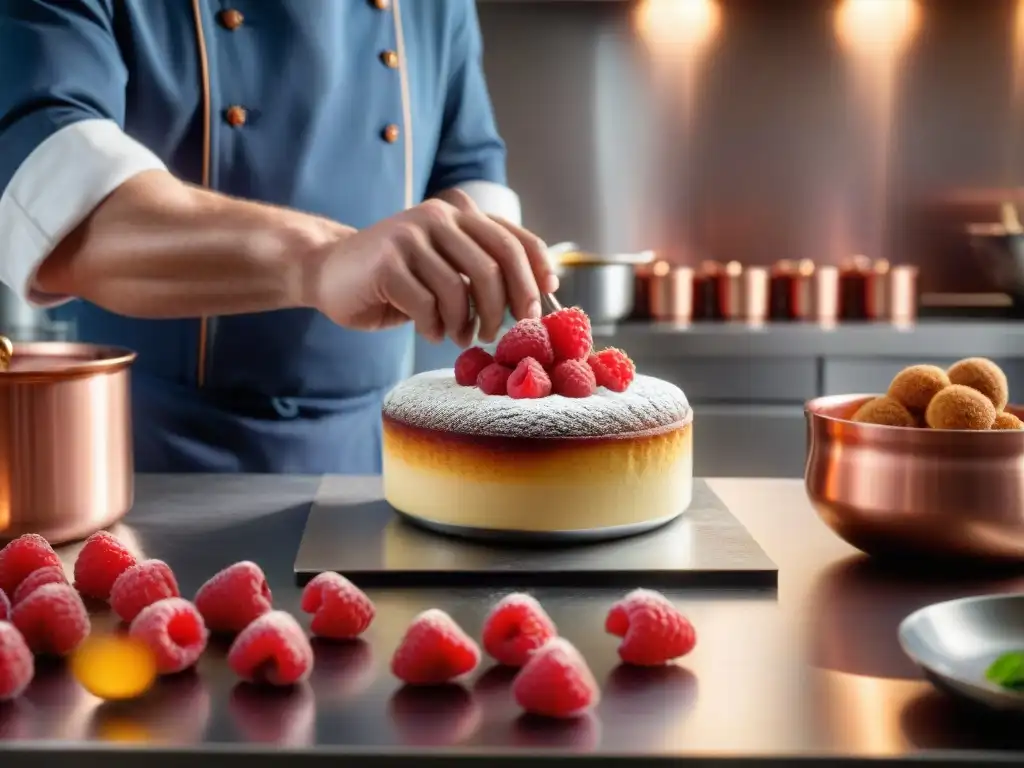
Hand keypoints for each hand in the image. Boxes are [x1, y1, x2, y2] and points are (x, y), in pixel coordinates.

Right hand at [309, 190, 556, 345]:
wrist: (329, 270)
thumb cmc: (397, 276)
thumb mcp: (445, 264)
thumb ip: (480, 268)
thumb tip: (533, 297)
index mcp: (460, 213)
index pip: (514, 238)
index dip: (537, 271)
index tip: (542, 303)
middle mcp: (439, 215)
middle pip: (495, 264)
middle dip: (505, 307)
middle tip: (500, 334)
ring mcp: (410, 236)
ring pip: (459, 289)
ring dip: (465, 324)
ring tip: (459, 337)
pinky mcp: (386, 263)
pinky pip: (426, 305)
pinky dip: (434, 328)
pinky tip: (430, 332)